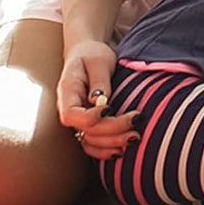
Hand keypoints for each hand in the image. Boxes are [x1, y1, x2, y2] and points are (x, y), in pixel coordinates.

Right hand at [56, 40, 137, 159]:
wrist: (87, 54)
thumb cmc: (92, 54)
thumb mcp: (99, 61)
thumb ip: (99, 81)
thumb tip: (100, 101)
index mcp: (67, 91)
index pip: (71, 115)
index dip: (90, 118)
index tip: (110, 108)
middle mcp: (69, 109)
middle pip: (86, 130)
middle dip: (113, 130)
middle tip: (136, 120)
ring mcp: (78, 119)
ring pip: (90, 141)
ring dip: (112, 143)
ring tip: (136, 136)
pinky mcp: (88, 124)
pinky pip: (92, 144)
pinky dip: (105, 150)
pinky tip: (122, 150)